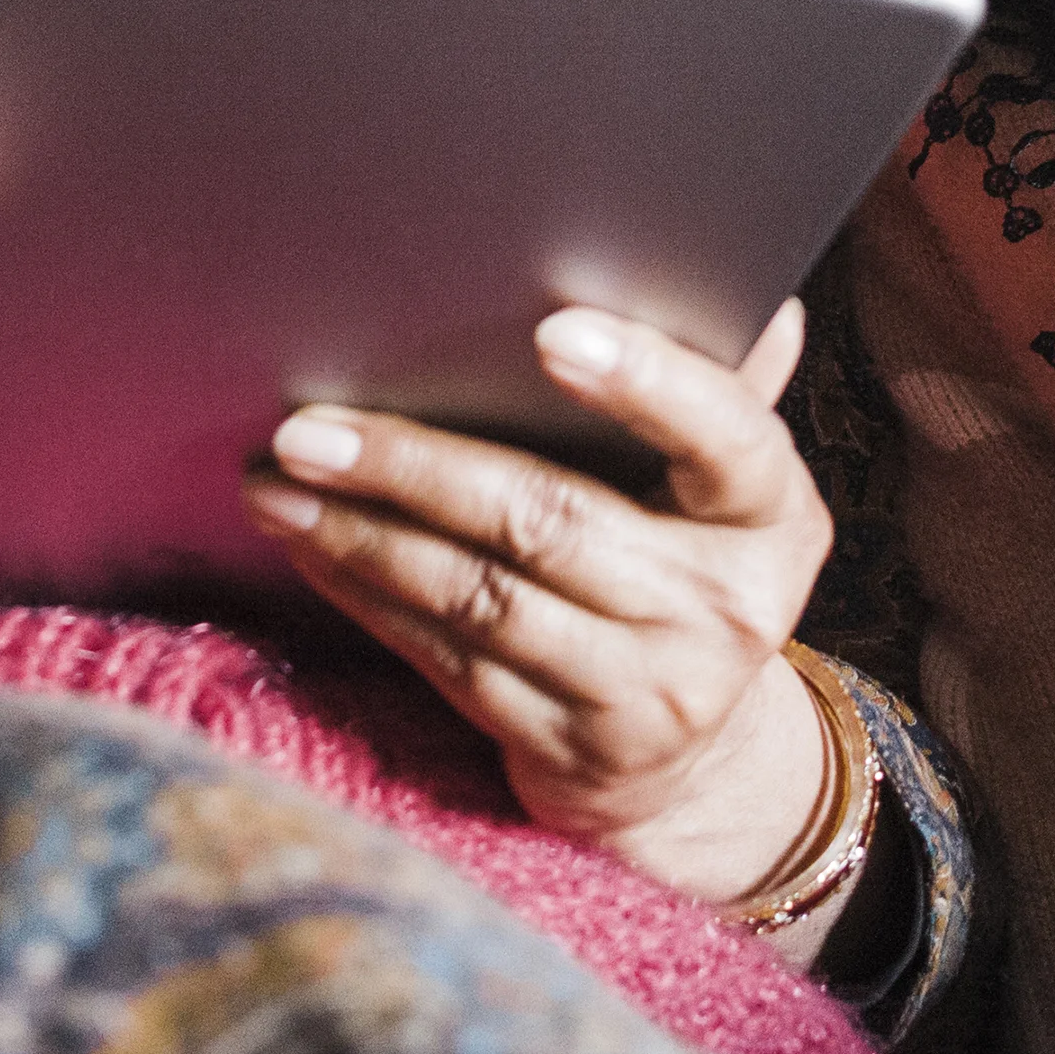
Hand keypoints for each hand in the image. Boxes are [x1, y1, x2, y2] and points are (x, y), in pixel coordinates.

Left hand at [244, 302, 840, 913]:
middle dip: (418, 468)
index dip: (646, 382)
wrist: (696, 763)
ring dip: (365, 536)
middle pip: (554, 520)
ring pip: (482, 597)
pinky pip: (450, 661)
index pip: (726, 434)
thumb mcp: (728, 489)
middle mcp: (725, 609)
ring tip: (279, 485)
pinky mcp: (571, 748)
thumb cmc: (691, 568)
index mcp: (775, 516)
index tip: (552, 332)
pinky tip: (317, 549)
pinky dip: (371, 599)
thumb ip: (723, 388)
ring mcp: (649, 690)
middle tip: (310, 426)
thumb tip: (752, 290)